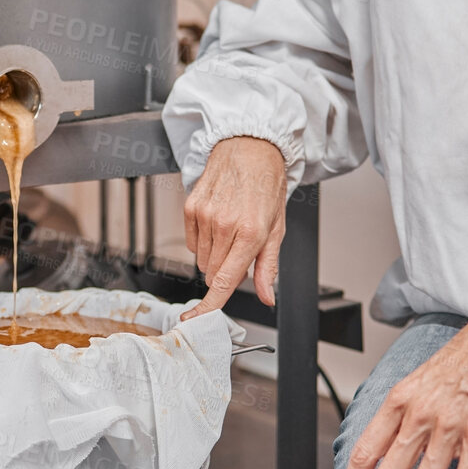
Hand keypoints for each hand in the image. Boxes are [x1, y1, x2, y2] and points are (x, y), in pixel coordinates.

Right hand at [180, 136, 287, 319]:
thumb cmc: (266, 186)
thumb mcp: (277, 228)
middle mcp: (225, 225)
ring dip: (215, 255)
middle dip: (226, 270)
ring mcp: (205, 215)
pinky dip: (203, 240)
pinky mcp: (190, 207)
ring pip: (202, 260)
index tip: (194, 319)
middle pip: (213, 273)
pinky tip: (216, 222)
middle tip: (240, 248)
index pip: (225, 280)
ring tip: (230, 230)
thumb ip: (267, 267)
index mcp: (251, 233)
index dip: (209, 305)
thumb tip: (266, 296)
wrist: (250, 149)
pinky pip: (192, 243)